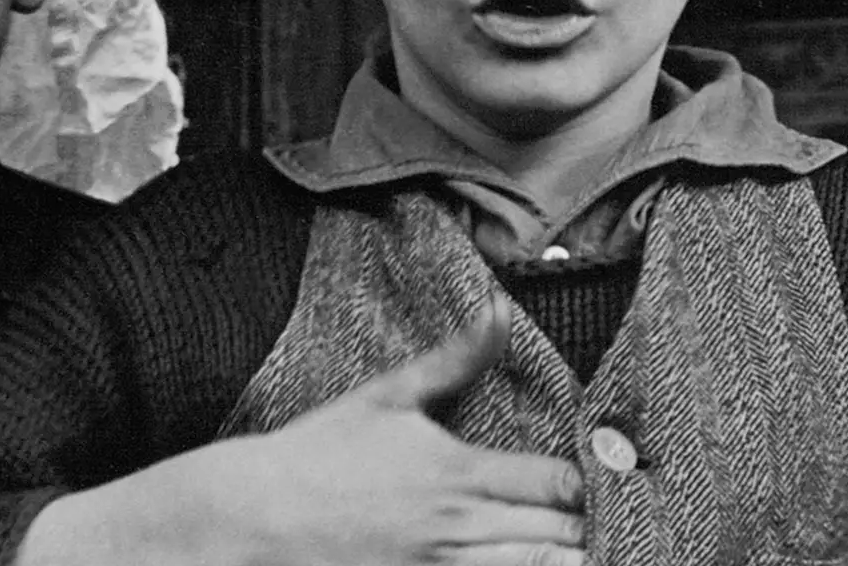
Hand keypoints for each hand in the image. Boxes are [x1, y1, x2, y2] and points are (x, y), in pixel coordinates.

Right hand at [19, 299, 586, 565]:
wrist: (249, 519)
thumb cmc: (316, 455)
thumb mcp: (386, 397)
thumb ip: (454, 359)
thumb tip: (499, 308)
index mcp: (458, 473)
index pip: (558, 484)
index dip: (586, 485)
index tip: (592, 479)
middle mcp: (456, 528)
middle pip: (559, 537)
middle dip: (583, 528)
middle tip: (598, 518)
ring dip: (561, 559)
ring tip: (576, 547)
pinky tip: (525, 563)